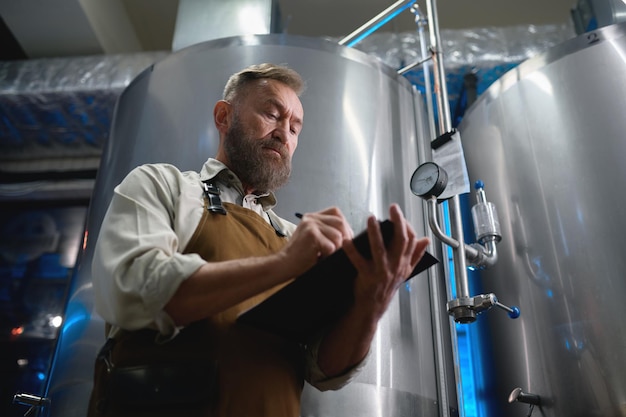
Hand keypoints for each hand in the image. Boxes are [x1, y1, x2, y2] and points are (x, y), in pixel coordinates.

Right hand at [279, 206, 353, 276]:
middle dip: (345, 238)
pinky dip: (328, 256)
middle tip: (340, 250)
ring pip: (338, 236)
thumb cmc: (300, 255)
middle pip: (340, 223)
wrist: (283, 264)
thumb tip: (349, 236)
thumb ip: (327, 232)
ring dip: (336, 249)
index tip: (345, 239)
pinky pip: (331, 246)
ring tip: (325, 255)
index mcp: (312, 217)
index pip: (336, 213)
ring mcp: (310, 225)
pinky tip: (319, 258)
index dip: (344, 226)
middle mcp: (311, 218)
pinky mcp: (311, 235)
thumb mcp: (314, 238)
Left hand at [342, 204, 429, 319]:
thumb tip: (426, 240)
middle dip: (398, 222)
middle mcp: (395, 266)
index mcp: (404, 263)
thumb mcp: (405, 272)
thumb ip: (416, 255)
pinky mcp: (367, 277)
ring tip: (371, 218)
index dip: (407, 225)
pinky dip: (351, 250)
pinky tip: (346, 240)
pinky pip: (359, 261)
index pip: (412, 241)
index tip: (398, 213)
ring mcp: (382, 272)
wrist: (373, 308)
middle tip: (392, 208)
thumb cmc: (387, 287)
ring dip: (375, 232)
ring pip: (380, 249)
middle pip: (401, 241)